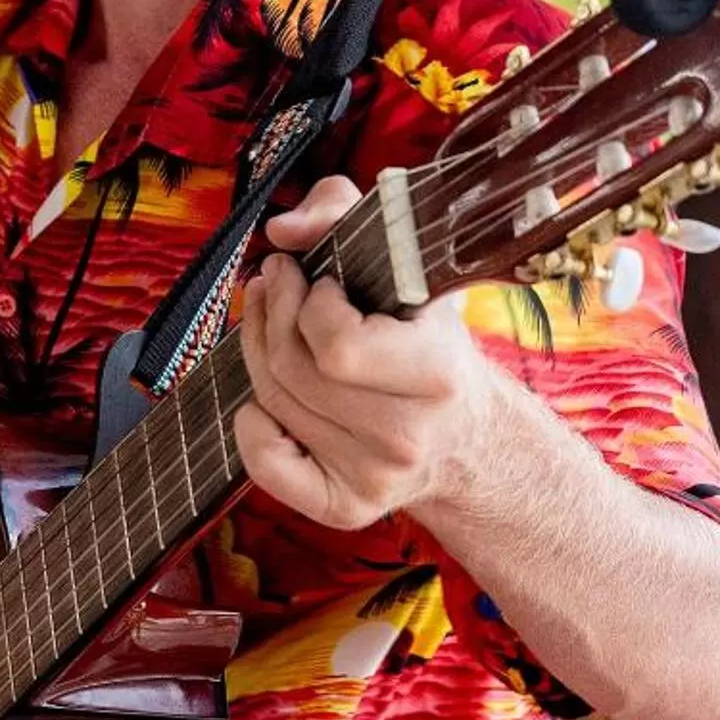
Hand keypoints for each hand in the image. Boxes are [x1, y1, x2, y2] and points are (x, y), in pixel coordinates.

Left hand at [233, 176, 496, 532]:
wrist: (467, 437)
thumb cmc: (429, 340)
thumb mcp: (409, 263)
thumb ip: (345, 212)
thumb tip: (282, 231)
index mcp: (438, 374)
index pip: (336, 346)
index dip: (310, 303)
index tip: (321, 280)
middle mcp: (407, 435)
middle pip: (294, 372)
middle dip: (271, 315)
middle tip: (275, 282)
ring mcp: (376, 478)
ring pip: (275, 405)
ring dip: (258, 352)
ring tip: (271, 319)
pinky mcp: (348, 507)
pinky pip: (269, 467)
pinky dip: (252, 427)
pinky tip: (264, 399)